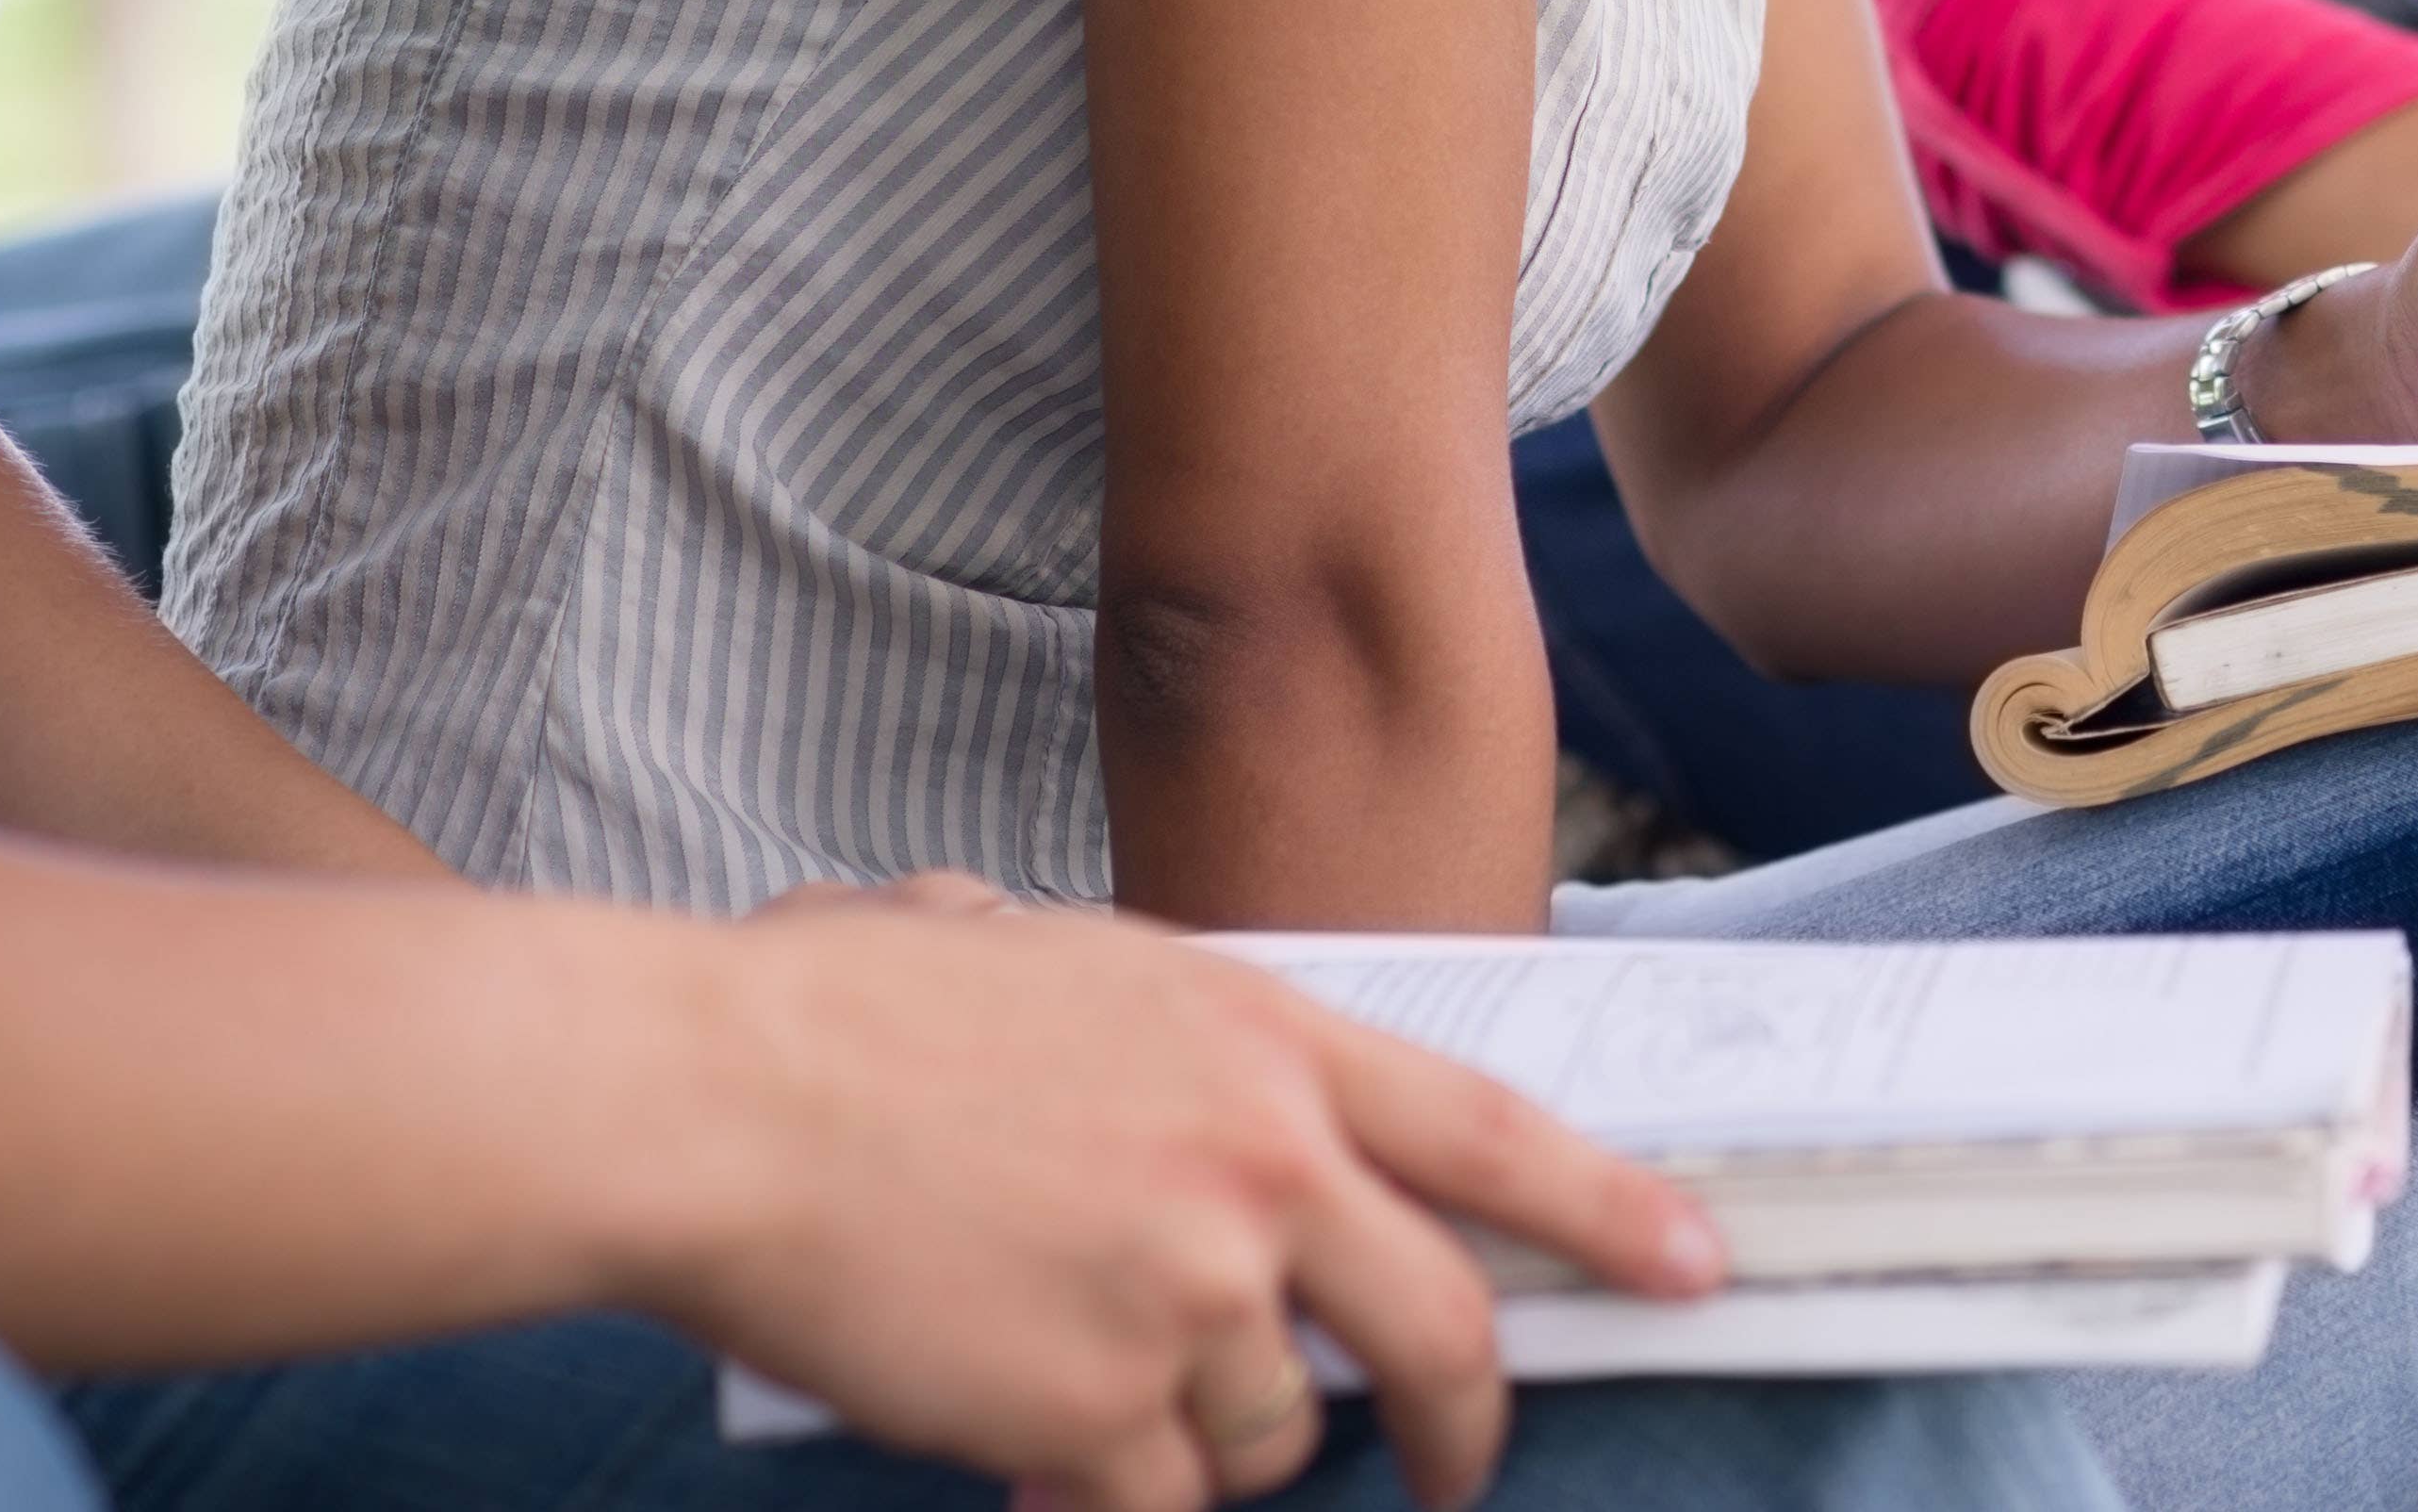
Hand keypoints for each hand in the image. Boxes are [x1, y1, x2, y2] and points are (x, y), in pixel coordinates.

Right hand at [653, 878, 1723, 1511]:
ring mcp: (1188, 1290)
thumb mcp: (1067, 961)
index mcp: (1266, 1037)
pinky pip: (1162, 1502)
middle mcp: (1260, 1163)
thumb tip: (1201, 1090)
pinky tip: (1044, 1470)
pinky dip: (1118, 1505)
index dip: (1610, 1211)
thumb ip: (1172, 1032)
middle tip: (1457, 1468)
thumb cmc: (854, 1012)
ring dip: (1214, 1448)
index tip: (1695, 1263)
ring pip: (1276, 1436)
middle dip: (1466, 1421)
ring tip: (1105, 1400)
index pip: (1495, 1134)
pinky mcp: (1098, 1406)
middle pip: (1440, 1328)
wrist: (722, 1100)